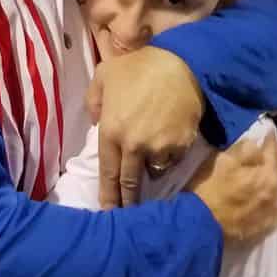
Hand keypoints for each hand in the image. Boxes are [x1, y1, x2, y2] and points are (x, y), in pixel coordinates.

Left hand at [88, 47, 203, 206]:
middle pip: (129, 184)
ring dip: (150, 171)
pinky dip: (169, 157)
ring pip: (153, 172)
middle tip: (126, 212)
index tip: (107, 210)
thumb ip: (94, 101)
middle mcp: (133, 146)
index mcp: (111, 132)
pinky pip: (172, 160)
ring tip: (150, 164)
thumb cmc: (139, 67)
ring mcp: (159, 149)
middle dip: (127, 201)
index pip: (107, 174)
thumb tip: (96, 121)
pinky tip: (169, 145)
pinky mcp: (181, 146)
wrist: (183, 64)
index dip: (107, 196)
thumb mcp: (104, 75)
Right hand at [188, 135, 276, 242]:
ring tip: (264, 172)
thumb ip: (245, 149)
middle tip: (267, 149)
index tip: (269, 131)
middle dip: (273, 159)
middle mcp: (276, 194)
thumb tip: (257, 145)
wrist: (199, 226)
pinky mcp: (265, 227)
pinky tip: (263, 195)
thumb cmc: (208, 190)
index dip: (270, 139)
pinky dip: (270, 198)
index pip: (273, 151)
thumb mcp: (222, 160)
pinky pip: (273, 207)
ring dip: (272, 179)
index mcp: (268, 175)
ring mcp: (272, 213)